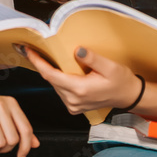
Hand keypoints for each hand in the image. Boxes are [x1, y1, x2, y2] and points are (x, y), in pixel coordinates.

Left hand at [22, 45, 142, 114]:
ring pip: (54, 85)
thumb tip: (77, 50)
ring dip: (50, 72)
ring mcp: (73, 105)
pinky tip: (59, 70)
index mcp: (80, 89)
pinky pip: (60, 91)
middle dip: (41, 64)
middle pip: (50, 80)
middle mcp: (73, 100)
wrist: (128, 96)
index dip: (38, 62)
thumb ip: (92, 58)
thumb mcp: (110, 66)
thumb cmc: (121, 81)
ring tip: (45, 57)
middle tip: (33, 49)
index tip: (28, 51)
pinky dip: (57, 80)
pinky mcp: (74, 107)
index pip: (51, 75)